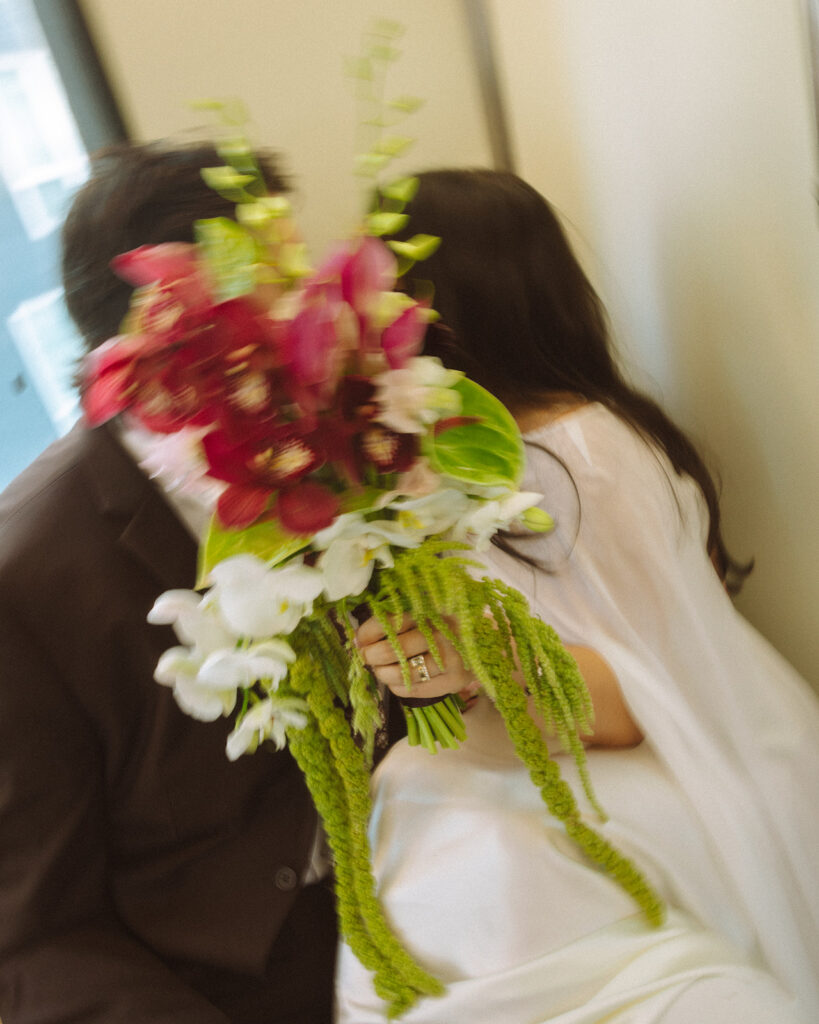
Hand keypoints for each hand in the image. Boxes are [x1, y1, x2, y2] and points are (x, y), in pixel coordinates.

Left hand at [356, 613, 479, 705]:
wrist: (487, 643)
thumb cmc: (447, 626)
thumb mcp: (426, 613)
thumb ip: (396, 621)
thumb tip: (358, 640)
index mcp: (431, 610)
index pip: (390, 620)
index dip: (368, 633)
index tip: (360, 640)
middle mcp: (442, 633)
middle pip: (393, 649)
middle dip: (372, 656)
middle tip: (368, 657)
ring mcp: (450, 659)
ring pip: (402, 674)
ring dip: (384, 674)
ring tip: (382, 670)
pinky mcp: (454, 681)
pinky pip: (414, 690)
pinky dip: (398, 687)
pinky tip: (399, 680)